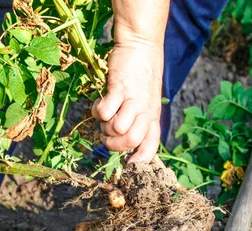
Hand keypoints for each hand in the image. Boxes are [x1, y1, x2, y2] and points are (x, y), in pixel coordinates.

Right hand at [92, 42, 163, 162]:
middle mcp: (145, 112)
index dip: (140, 160)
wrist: (141, 45)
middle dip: (114, 144)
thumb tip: (123, 143)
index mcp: (152, 118)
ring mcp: (133, 100)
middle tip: (106, 135)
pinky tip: (100, 102)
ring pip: (117, 129)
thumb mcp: (145, 101)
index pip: (151, 146)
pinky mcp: (120, 88)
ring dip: (105, 126)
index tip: (128, 165)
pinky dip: (98, 111)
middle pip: (130, 141)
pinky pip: (105, 112)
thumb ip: (138, 121)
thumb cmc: (140, 76)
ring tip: (105, 115)